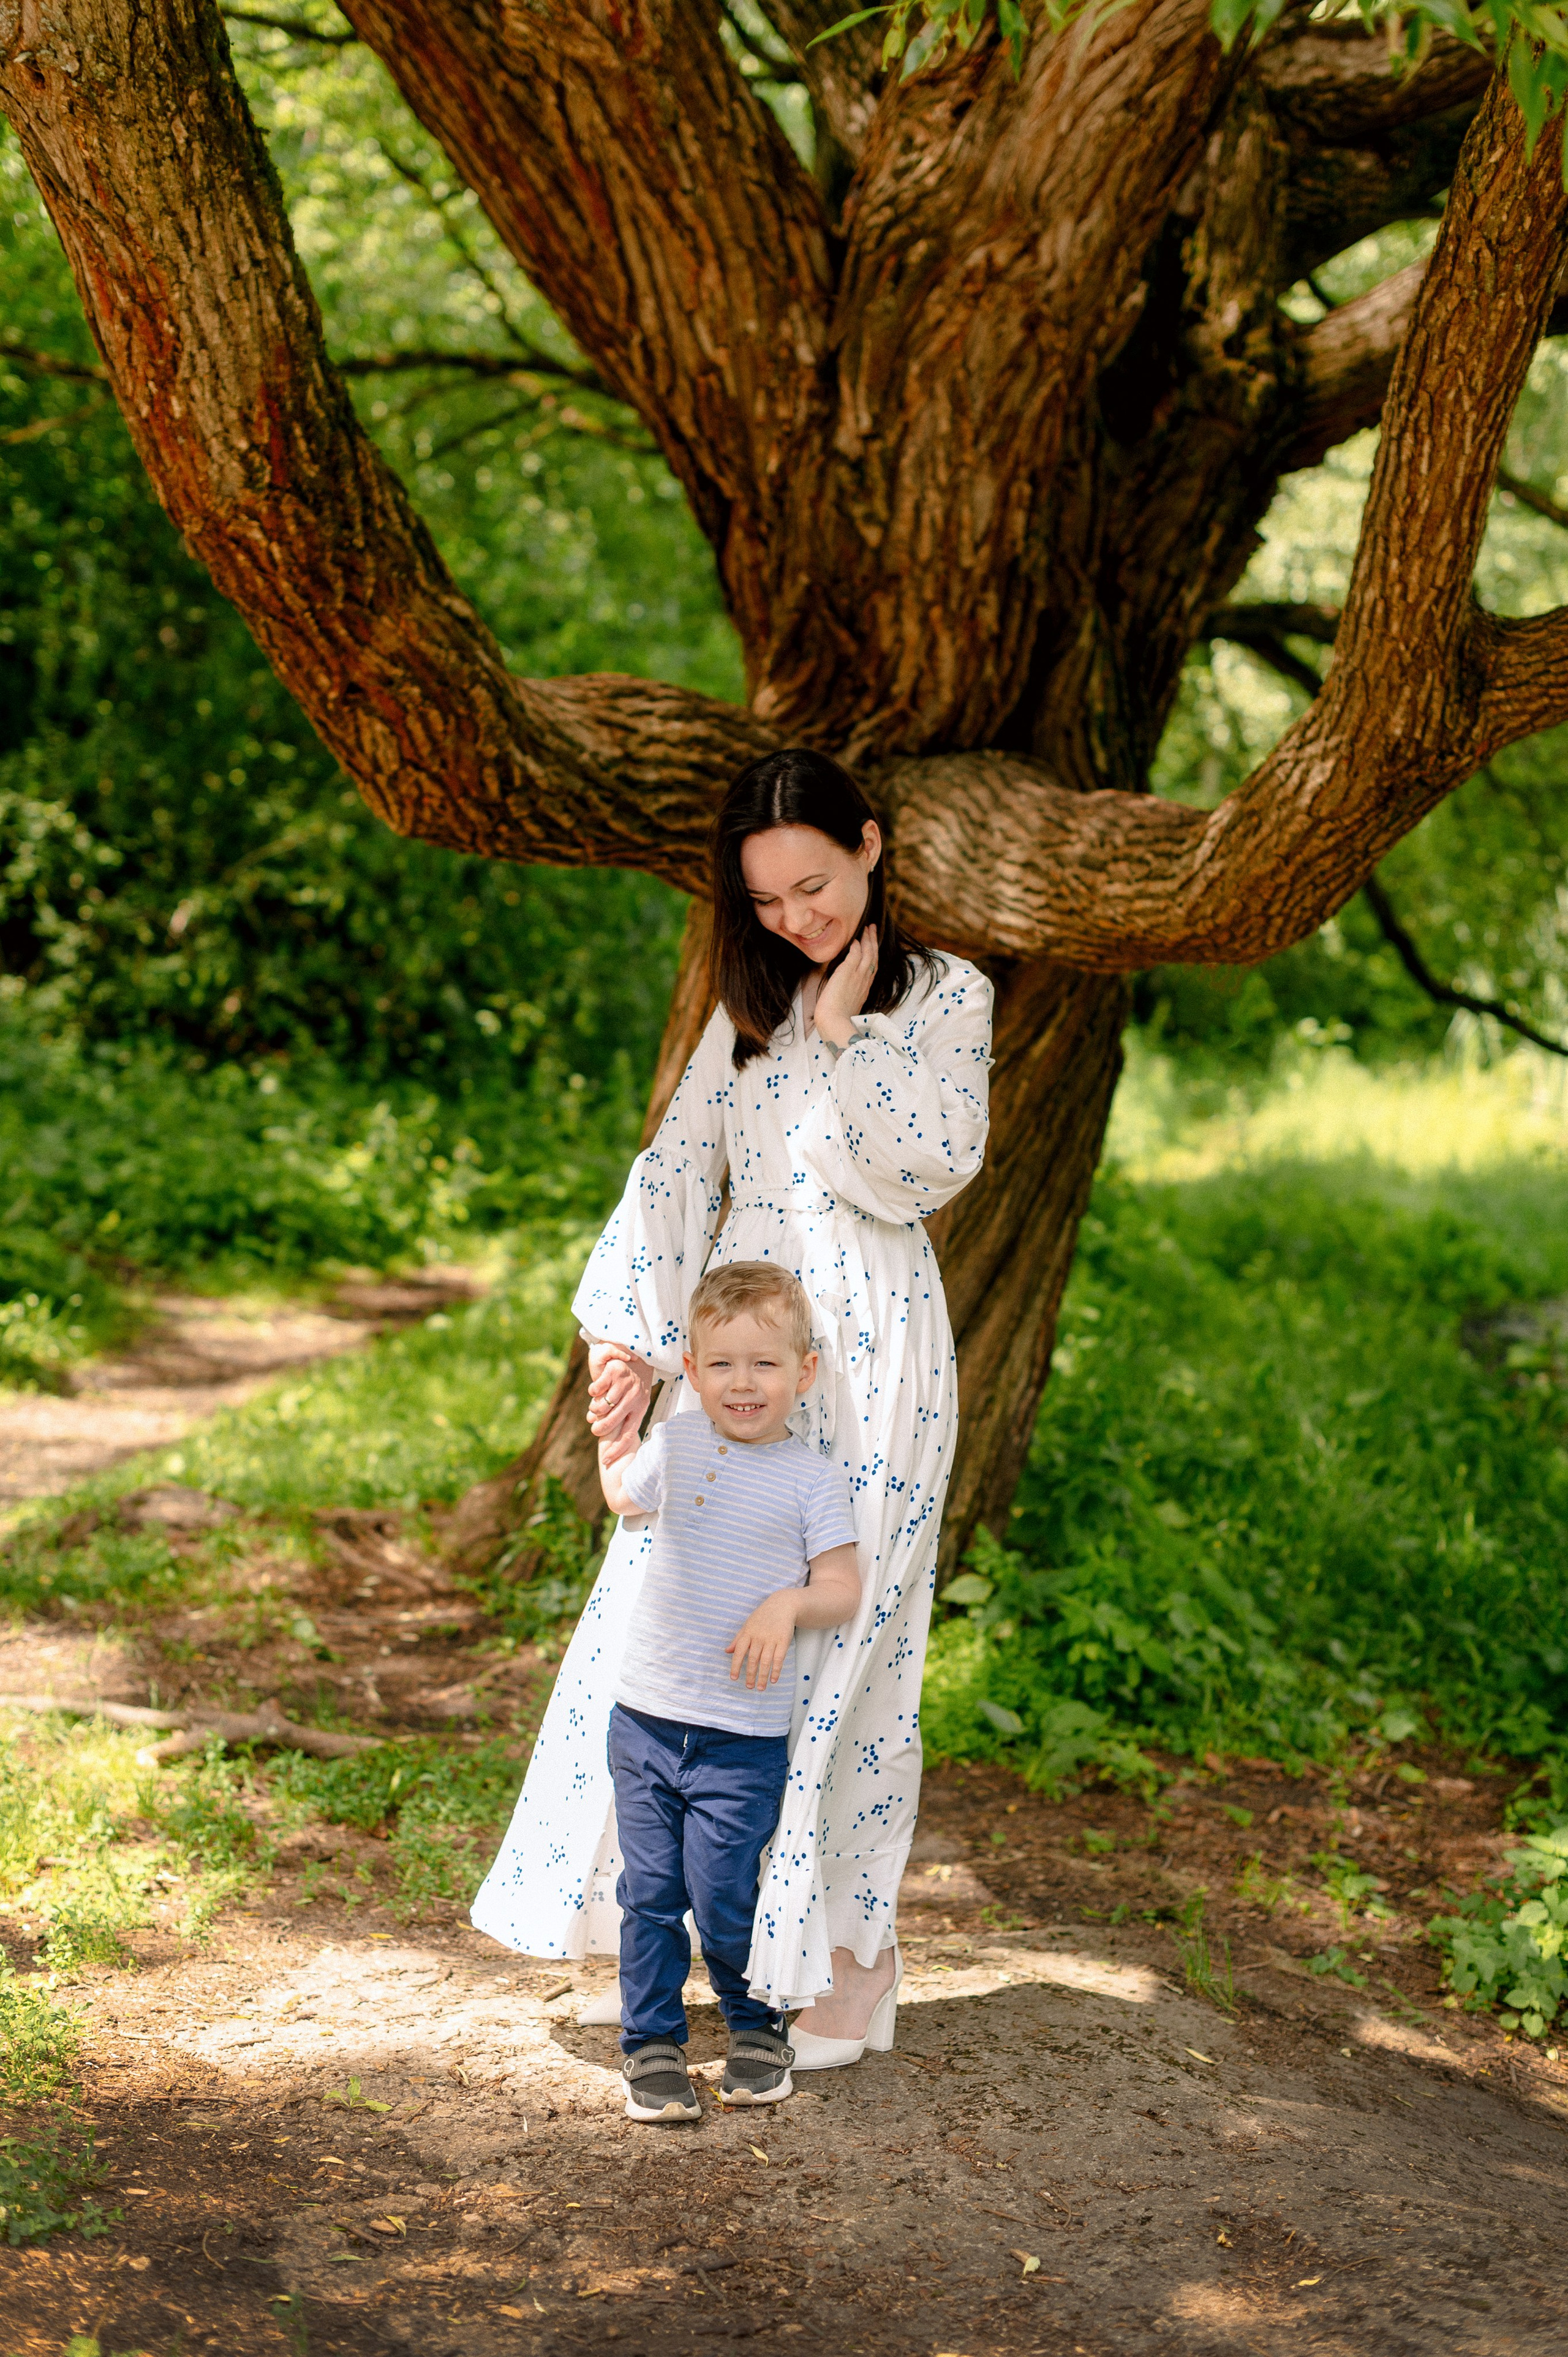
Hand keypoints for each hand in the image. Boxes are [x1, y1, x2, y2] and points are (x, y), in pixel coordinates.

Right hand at [586, 1341, 653, 1444]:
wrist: (640, 1356)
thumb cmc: (635, 1384)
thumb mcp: (636, 1401)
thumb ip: (626, 1417)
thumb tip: (611, 1440)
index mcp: (641, 1408)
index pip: (629, 1434)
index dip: (617, 1449)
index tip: (606, 1460)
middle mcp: (635, 1397)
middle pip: (612, 1422)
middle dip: (600, 1429)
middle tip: (594, 1429)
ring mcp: (625, 1384)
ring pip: (602, 1406)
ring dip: (595, 1409)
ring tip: (595, 1408)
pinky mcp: (615, 1372)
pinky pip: (596, 1390)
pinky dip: (592, 1393)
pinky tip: (595, 1392)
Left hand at [725, 1590, 800, 1690]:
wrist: (782, 1605)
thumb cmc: (762, 1616)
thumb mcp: (747, 1625)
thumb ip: (737, 1639)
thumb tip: (727, 1651)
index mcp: (748, 1633)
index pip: (739, 1651)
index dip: (735, 1665)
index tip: (733, 1678)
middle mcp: (758, 1637)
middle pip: (752, 1659)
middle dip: (750, 1674)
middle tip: (748, 1686)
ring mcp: (771, 1639)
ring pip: (765, 1661)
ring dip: (762, 1676)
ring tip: (760, 1688)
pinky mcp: (783, 1640)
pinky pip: (779, 1658)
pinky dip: (776, 1670)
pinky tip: (773, 1679)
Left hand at [813, 924, 877, 1050]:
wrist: (835, 1023)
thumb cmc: (836, 1018)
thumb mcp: (846, 1004)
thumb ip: (848, 994)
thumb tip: (844, 987)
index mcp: (864, 989)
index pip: (871, 967)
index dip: (873, 954)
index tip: (872, 945)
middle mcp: (864, 981)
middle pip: (873, 957)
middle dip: (874, 941)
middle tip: (873, 928)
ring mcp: (857, 976)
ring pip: (868, 953)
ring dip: (868, 939)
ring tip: (868, 927)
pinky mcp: (848, 973)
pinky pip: (855, 955)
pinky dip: (857, 946)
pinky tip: (855, 939)